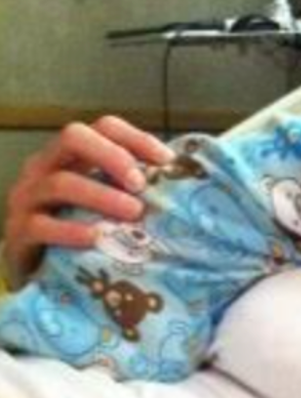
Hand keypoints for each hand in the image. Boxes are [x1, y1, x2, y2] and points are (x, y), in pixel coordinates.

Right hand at [4, 115, 174, 281]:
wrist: (37, 270)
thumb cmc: (80, 228)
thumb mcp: (105, 200)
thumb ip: (132, 187)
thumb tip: (184, 178)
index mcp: (71, 154)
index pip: (104, 126)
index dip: (137, 138)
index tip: (167, 161)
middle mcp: (45, 166)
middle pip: (74, 137)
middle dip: (111, 156)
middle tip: (141, 184)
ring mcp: (27, 197)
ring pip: (60, 182)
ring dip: (101, 195)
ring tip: (133, 213)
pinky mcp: (18, 232)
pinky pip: (42, 225)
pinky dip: (72, 230)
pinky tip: (97, 238)